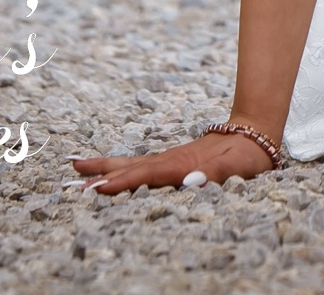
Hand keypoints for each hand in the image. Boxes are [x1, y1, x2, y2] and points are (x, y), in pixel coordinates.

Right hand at [71, 130, 273, 194]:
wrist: (252, 134)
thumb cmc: (246, 156)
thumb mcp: (237, 167)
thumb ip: (216, 174)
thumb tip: (192, 181)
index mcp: (181, 165)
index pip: (145, 176)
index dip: (121, 183)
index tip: (96, 189)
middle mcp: (168, 161)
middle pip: (129, 168)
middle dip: (100, 175)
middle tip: (70, 182)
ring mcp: (167, 160)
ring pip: (129, 163)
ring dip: (103, 168)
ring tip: (75, 168)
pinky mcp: (169, 162)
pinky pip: (138, 165)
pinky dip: (117, 167)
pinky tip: (105, 171)